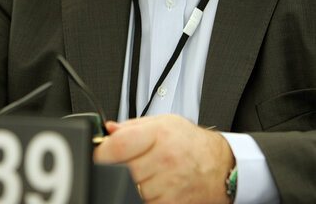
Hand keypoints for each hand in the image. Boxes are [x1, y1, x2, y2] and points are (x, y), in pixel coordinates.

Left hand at [94, 114, 233, 203]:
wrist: (218, 165)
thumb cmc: (190, 142)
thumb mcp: (163, 122)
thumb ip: (132, 126)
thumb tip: (109, 130)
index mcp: (159, 135)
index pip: (119, 145)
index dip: (103, 150)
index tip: (100, 152)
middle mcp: (165, 160)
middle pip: (123, 171)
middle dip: (119, 167)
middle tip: (128, 161)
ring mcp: (169, 185)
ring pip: (132, 190)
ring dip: (132, 183)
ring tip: (145, 172)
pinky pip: (145, 203)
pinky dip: (143, 196)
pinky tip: (151, 185)